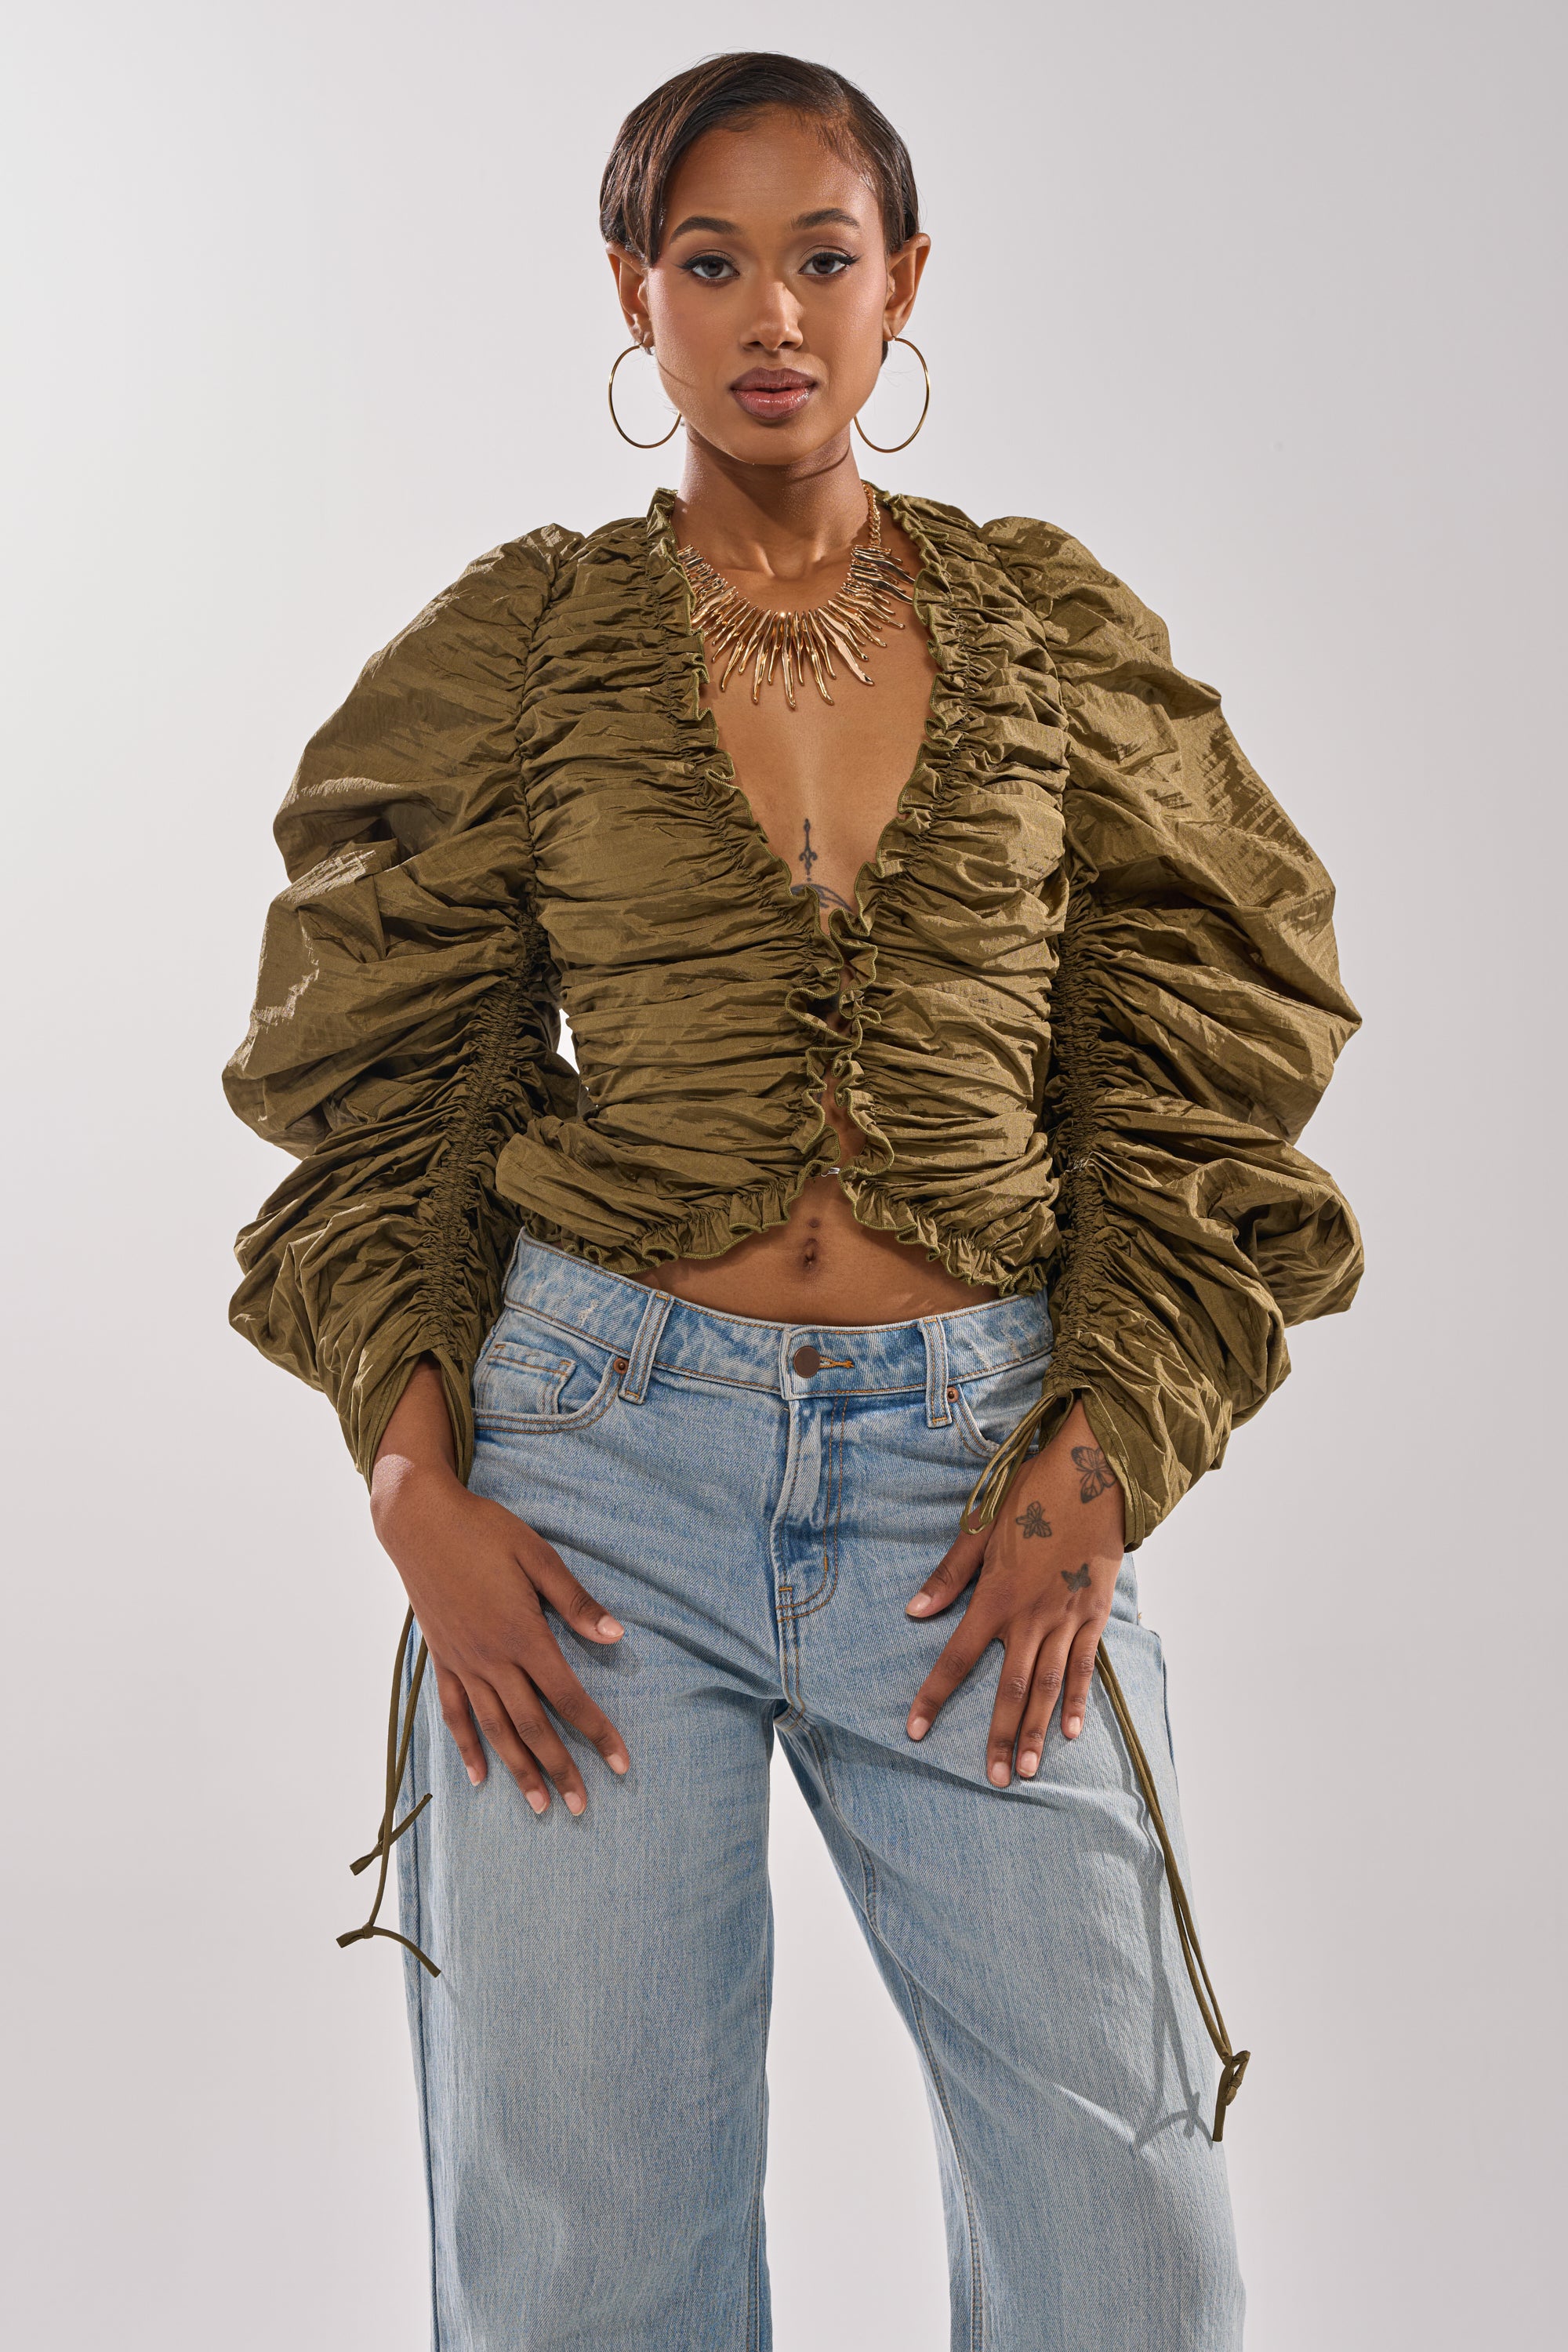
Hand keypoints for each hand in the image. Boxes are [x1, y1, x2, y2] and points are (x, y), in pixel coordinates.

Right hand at [370, 1360, 629, 1814]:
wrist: (419, 1521)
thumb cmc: (484, 1531)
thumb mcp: (538, 1556)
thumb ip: (575, 1601)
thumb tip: (616, 1636)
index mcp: (523, 1634)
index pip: (569, 1697)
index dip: (597, 1733)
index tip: (621, 1764)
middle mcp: (492, 1659)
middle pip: (533, 1727)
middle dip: (561, 1769)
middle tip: (582, 1808)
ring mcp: (462, 1663)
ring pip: (495, 1729)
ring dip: (518, 1770)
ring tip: (539, 1805)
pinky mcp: (441, 1658)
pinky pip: (453, 1713)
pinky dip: (467, 1745)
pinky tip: (478, 1774)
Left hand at [904, 1401, 1124, 1783]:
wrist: (1094, 1475)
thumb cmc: (1032, 1496)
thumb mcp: (981, 1527)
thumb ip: (949, 1576)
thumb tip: (913, 1611)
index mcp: (996, 1596)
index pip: (957, 1657)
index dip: (934, 1696)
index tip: (915, 1730)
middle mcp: (1031, 1616)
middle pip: (1009, 1687)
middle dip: (997, 1735)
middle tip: (992, 1779)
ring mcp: (1067, 1618)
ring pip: (1047, 1686)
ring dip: (1035, 1731)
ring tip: (1026, 1770)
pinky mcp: (1095, 1614)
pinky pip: (1084, 1666)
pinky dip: (1078, 1700)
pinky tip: (1071, 1732)